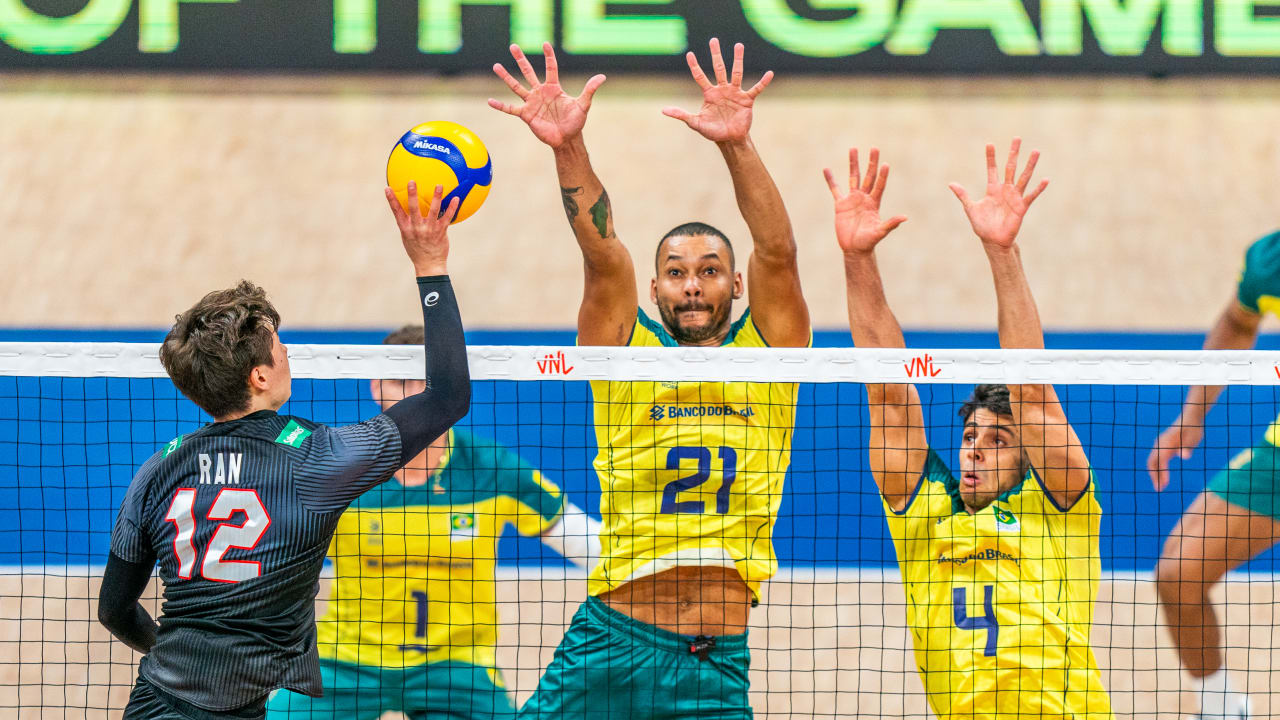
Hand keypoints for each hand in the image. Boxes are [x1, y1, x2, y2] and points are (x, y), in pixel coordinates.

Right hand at [386, 181, 458, 276]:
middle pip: (413, 209)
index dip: (391, 200)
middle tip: (411, 182)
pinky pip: (447, 217)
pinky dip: (452, 208)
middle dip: (411, 195)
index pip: (396, 212)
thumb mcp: (407, 237)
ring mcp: (429, 230)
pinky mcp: (441, 232)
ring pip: (433, 211)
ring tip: (439, 185)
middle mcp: (416, 228)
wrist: (429, 265)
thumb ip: (407, 223)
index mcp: (406, 228)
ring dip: (436, 197)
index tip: (388, 188)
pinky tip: (456, 198)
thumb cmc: (417, 250)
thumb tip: (406, 209)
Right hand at [488, 43, 605, 149]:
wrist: (566, 140)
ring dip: (506, 77)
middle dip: (521, 59)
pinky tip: (490, 101)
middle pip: (529, 72)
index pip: (551, 67)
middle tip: (513, 46)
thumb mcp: (583, 105)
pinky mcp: (526, 115)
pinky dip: (500, 106)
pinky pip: (511, 109)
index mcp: (553, 88)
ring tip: (496, 66)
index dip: (549, 56)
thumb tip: (602, 77)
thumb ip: (589, 90)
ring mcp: (532, 103)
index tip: (545, 44)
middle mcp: (540, 93)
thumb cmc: (575, 122)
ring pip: (516, 86)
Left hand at [662, 38, 771, 143]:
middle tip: (713, 40)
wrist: (729, 140)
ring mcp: (735, 93)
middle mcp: (722, 90)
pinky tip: (769, 74)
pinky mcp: (746, 100)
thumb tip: (663, 110)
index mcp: (710, 94)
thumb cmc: (712, 131)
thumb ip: (681, 115)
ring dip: (738, 60)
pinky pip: (756, 89)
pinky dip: (763, 82)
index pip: (700, 76)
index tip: (689, 54)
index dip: (694, 66)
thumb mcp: (695, 123)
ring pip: (737, 73)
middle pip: (719, 68)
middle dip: (716, 54)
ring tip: (738, 45)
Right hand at [824, 148, 906, 254]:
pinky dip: (831, 180)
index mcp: (874, 203)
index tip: (885, 164)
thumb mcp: (880, 232)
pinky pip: (835, 189)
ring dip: (854, 164)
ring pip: (853, 178)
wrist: (854, 248)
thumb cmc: (868, 241)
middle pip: (868, 176)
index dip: (882, 176)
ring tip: (853, 149)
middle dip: (871, 163)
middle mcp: (864, 198)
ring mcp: (852, 199)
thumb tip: (905, 218)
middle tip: (874, 148)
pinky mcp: (840, 204)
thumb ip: (891, 224)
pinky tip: (827, 169)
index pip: (879, 186)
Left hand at [949, 138, 1047, 248]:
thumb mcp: (971, 209)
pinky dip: (1038, 188)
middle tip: (1017, 138)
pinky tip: (1045, 179)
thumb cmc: (982, 226)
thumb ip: (963, 195)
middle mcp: (1005, 190)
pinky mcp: (1021, 207)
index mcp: (993, 189)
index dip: (991, 157)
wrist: (993, 241)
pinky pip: (1031, 196)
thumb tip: (951, 183)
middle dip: (1013, 153)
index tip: (989, 144)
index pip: (992, 169)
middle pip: (1010, 167)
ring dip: (1029, 165)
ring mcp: (1015, 197)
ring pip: (1024, 177)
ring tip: (1036, 151)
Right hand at [1147, 422, 1203, 490]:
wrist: (1190, 419)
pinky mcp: (1163, 447)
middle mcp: (1160, 444)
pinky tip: (1164, 478)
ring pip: (1153, 462)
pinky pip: (1157, 460)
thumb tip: (1185, 456)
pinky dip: (1159, 469)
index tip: (1165, 485)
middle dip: (1154, 476)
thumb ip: (1188, 447)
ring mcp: (1160, 445)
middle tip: (1159, 489)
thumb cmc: (1194, 429)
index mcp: (1166, 443)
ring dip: (1156, 474)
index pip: (1160, 460)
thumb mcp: (1194, 438)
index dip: (1161, 472)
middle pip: (1152, 462)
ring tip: (1161, 487)